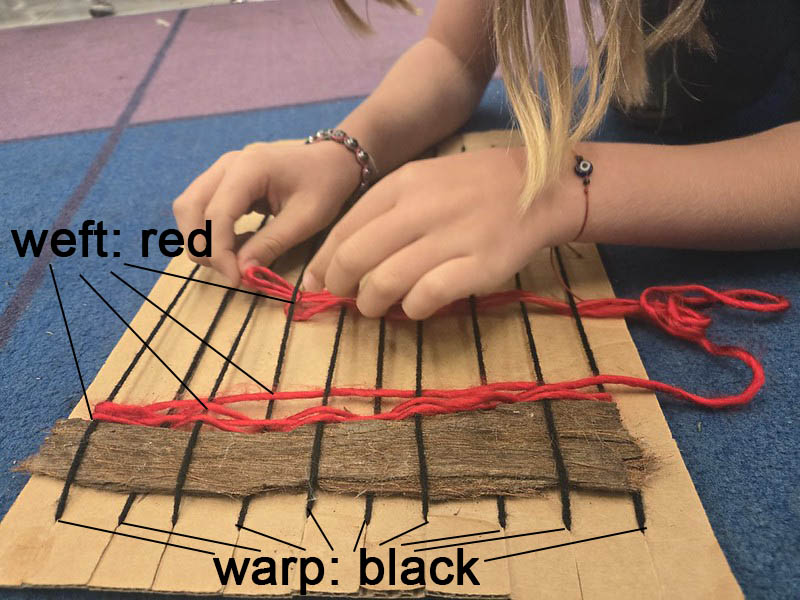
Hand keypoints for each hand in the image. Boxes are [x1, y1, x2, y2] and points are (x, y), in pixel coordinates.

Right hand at [172, 141, 361, 285]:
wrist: (332, 161)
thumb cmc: (325, 185)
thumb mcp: (306, 219)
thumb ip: (272, 244)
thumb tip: (241, 271)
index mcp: (249, 167)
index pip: (217, 214)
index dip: (219, 251)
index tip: (235, 278)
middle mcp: (227, 164)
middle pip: (188, 207)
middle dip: (201, 245)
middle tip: (229, 271)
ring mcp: (221, 169)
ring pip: (188, 207)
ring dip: (200, 239)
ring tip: (232, 260)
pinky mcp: (223, 180)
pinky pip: (201, 207)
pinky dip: (208, 231)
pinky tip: (235, 246)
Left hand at [305, 147, 578, 318]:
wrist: (541, 187)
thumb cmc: (473, 187)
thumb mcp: (423, 181)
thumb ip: (383, 213)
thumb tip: (338, 257)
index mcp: (402, 185)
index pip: (343, 230)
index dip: (323, 263)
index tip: (318, 283)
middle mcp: (421, 209)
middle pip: (356, 258)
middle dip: (339, 286)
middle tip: (344, 298)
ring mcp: (451, 237)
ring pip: (385, 281)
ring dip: (370, 303)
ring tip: (374, 307)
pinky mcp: (478, 266)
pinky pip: (427, 296)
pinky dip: (411, 308)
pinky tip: (413, 307)